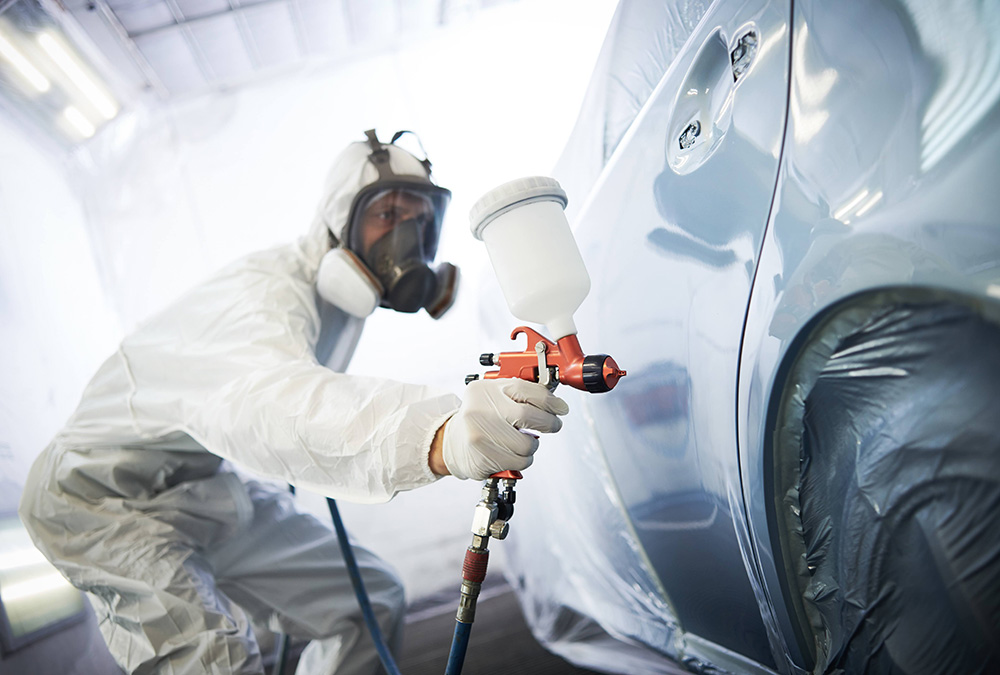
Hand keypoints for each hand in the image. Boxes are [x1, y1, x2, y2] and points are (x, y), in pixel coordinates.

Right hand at [438, 378, 568, 479]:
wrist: (452, 441)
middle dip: (549, 423)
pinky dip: (522, 459)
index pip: (525, 390)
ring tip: (522, 441)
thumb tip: (557, 404)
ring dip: (532, 445)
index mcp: (485, 390)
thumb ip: (522, 393)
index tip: (561, 408)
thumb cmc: (480, 416)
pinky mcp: (483, 459)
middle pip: (529, 416)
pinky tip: (511, 453)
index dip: (550, 400)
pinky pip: (519, 462)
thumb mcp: (495, 395)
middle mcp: (479, 411)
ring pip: (528, 444)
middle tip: (552, 425)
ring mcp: (479, 436)